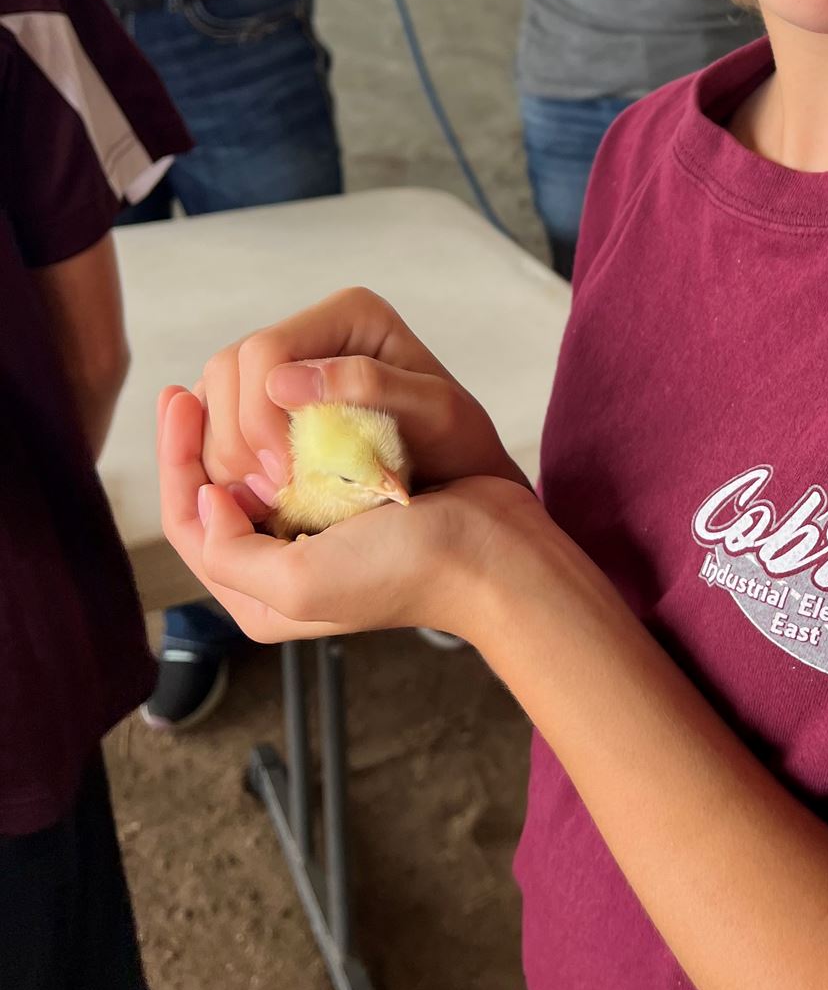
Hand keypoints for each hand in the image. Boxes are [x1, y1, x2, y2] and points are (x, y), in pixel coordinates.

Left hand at [159, 387, 529, 641]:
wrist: (493, 554)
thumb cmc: (406, 570)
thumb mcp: (300, 583)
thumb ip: (230, 551)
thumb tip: (206, 496)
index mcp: (255, 595)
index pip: (185, 518)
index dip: (173, 455)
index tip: (179, 396)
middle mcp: (275, 566)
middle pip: (209, 490)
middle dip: (206, 438)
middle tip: (216, 394)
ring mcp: (312, 532)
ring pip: (248, 469)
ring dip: (241, 427)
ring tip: (248, 395)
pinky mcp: (345, 503)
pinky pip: (292, 456)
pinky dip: (280, 425)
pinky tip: (285, 399)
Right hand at [181, 285, 524, 514]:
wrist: (464, 478)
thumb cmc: (460, 446)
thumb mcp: (436, 413)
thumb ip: (369, 385)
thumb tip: (283, 381)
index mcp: (350, 314)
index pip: (265, 349)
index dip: (257, 412)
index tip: (281, 473)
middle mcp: (312, 330)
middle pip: (228, 369)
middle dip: (236, 436)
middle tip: (267, 492)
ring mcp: (287, 366)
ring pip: (215, 397)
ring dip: (226, 452)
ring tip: (264, 497)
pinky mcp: (271, 403)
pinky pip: (221, 424)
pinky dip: (228, 460)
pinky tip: (257, 494)